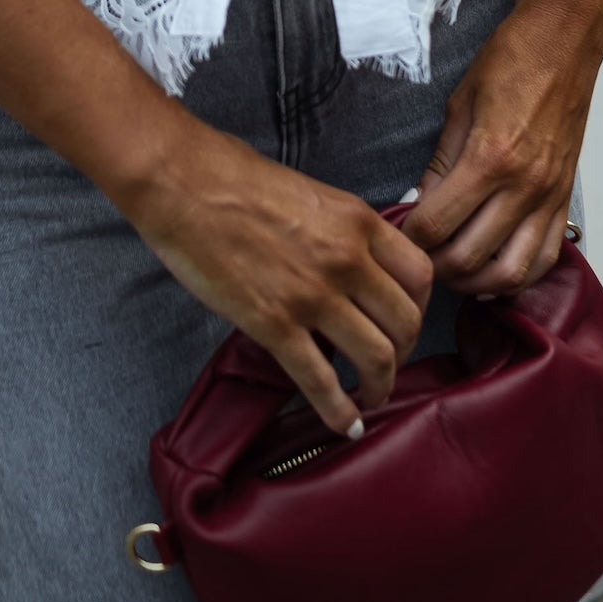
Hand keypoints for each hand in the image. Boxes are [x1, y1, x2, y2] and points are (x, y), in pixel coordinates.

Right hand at [121, 115, 431, 435]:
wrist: (182, 184)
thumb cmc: (234, 177)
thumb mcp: (311, 192)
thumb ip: (341, 229)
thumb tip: (355, 260)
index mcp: (359, 221)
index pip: (420, 275)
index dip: (420, 307)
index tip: (405, 322)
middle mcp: (347, 259)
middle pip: (405, 321)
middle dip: (404, 351)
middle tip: (388, 363)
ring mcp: (313, 295)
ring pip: (376, 356)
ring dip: (381, 385)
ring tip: (372, 397)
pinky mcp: (275, 325)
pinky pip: (321, 381)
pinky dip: (339, 410)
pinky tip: (344, 424)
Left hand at [401, 0, 602, 297]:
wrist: (563, 40)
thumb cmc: (509, 62)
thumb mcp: (458, 107)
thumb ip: (438, 164)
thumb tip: (416, 207)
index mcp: (489, 158)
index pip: (436, 225)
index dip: (408, 239)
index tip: (394, 235)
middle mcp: (524, 185)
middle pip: (469, 259)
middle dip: (434, 267)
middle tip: (416, 257)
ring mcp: (549, 196)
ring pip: (511, 273)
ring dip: (475, 282)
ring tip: (451, 270)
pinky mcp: (565, 197)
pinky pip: (545, 257)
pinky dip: (517, 275)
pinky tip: (492, 268)